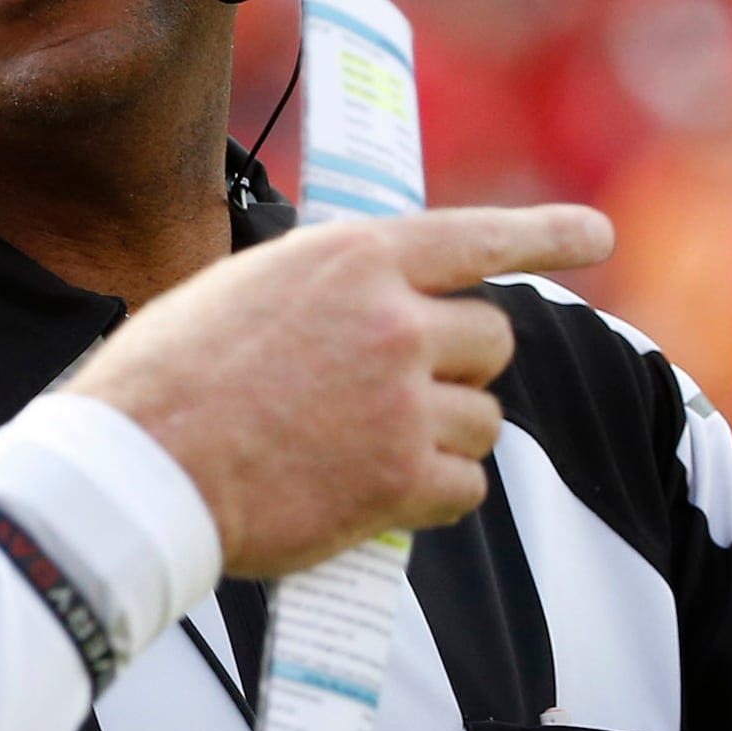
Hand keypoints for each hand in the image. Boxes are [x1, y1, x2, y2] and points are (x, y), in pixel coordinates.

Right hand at [72, 205, 615, 578]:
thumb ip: (332, 290)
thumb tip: (381, 308)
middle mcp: (392, 318)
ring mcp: (402, 400)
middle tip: (405, 395)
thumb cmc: (166, 381)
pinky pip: (464, 486)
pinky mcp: (400, 479)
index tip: (597, 234)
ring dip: (442, 436)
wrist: (134, 468)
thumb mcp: (249, 289)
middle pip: (492, 339)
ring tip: (364, 449)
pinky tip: (373, 496)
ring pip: (483, 418)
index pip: (476, 236)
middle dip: (460, 369)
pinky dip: (430, 496)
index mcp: (351, 256)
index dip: (545, 234)